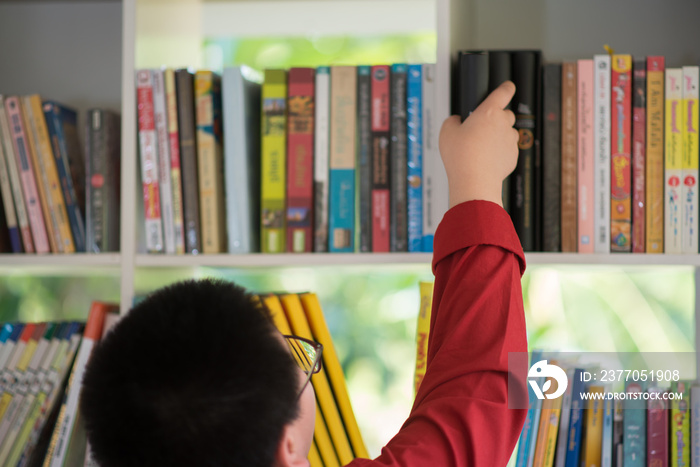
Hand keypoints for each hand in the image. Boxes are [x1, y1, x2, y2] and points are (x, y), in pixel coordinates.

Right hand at [439, 80, 518, 207]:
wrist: (474, 181)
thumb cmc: (461, 156)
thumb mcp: (446, 132)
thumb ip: (452, 121)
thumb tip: (457, 121)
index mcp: (489, 112)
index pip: (503, 92)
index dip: (506, 87)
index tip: (508, 86)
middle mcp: (503, 123)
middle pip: (506, 114)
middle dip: (496, 118)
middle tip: (481, 129)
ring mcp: (510, 140)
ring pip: (507, 133)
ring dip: (498, 136)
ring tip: (482, 147)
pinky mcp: (513, 157)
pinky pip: (508, 150)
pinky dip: (500, 152)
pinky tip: (486, 159)